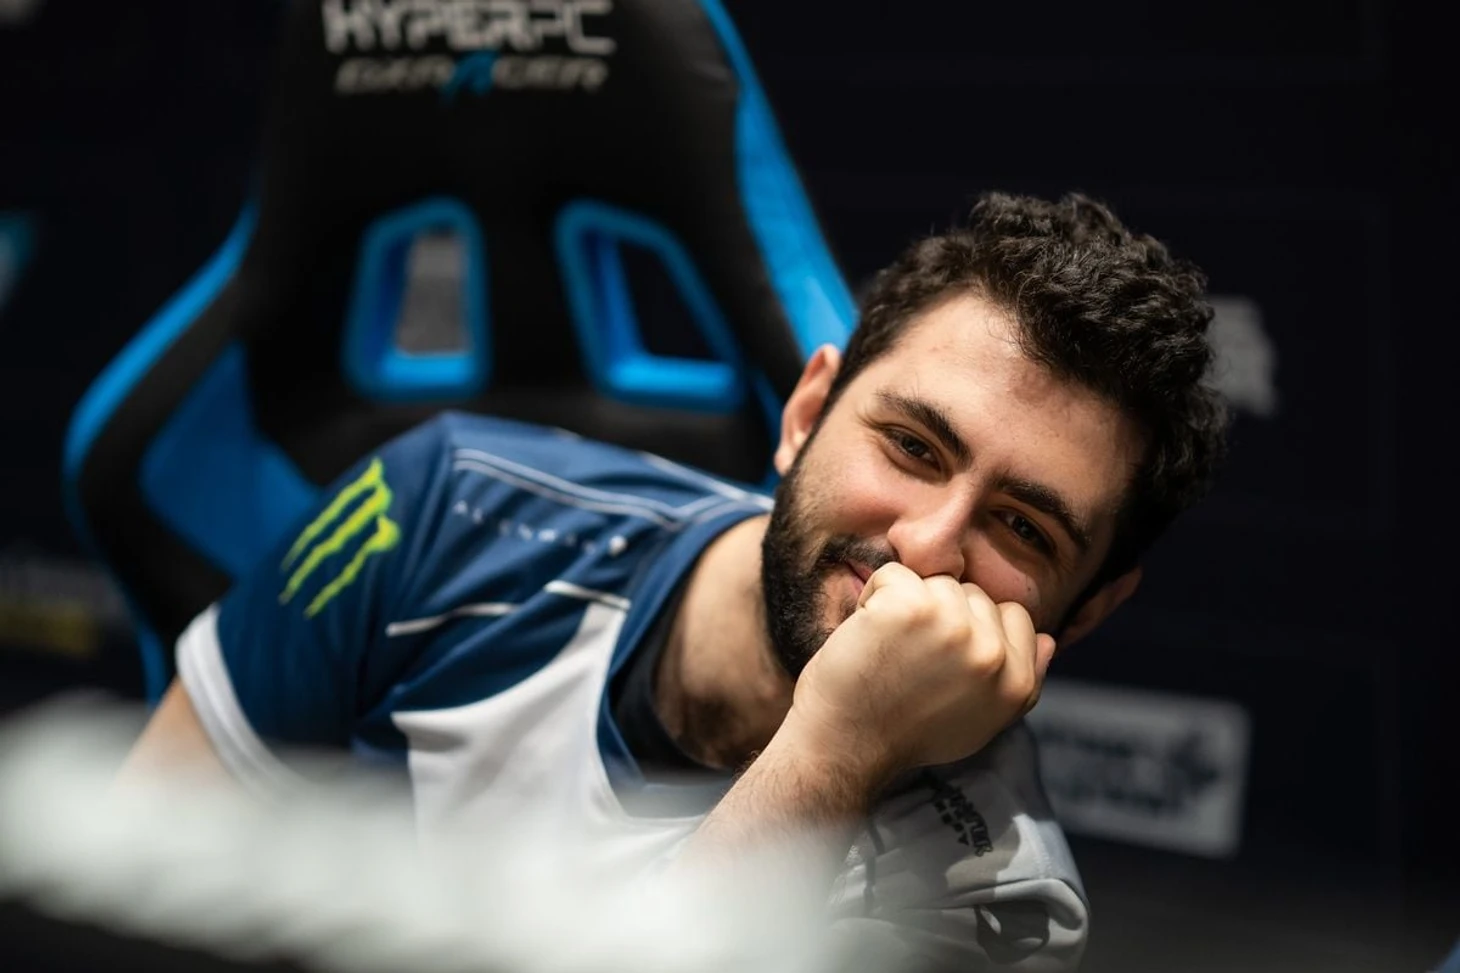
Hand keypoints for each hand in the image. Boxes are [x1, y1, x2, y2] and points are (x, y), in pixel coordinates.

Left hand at [782, 562, 1056, 784]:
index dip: (973, 627)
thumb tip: (1048, 641)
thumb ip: (1020, 680)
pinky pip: (895, 574)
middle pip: (974, 595)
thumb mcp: (981, 721)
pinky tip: (867, 634)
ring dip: (906, 604)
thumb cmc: (904, 732)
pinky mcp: (911, 608)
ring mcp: (954, 627)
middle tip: (910, 659)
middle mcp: (992, 655)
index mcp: (1017, 684)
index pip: (1014, 616)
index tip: (940, 658)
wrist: (844, 746)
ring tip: (889, 648)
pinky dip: (873, 596)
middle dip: (939, 616)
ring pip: (936, 582)